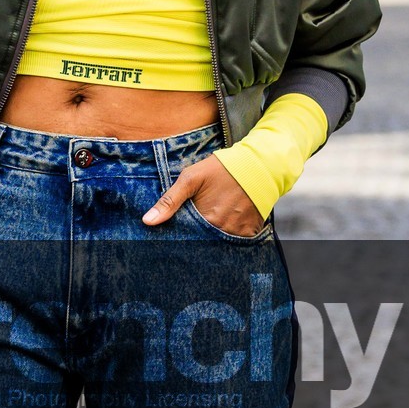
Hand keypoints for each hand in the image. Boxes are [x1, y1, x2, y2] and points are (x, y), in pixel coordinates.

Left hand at [143, 156, 267, 235]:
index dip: (180, 235)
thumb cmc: (223, 168)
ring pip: (218, 243)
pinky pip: (236, 242)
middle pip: (202, 242)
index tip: (178, 230)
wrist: (261, 164)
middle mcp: (222, 229)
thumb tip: (147, 221)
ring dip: (212, 237)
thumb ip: (169, 200)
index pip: (185, 238)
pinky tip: (227, 222)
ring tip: (213, 220)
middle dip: (196, 238)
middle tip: (198, 221)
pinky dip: (230, 235)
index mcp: (205, 218)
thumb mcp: (192, 178)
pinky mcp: (251, 231)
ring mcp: (238, 232)